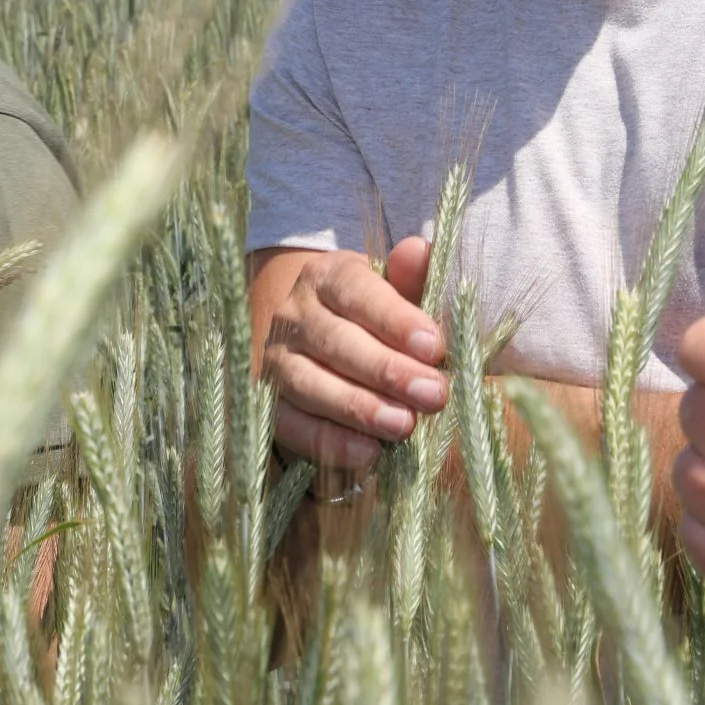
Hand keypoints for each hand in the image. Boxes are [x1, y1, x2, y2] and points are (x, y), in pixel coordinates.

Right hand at [258, 237, 446, 470]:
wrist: (330, 351)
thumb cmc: (379, 321)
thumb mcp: (400, 295)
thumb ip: (413, 279)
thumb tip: (420, 251)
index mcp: (328, 276)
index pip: (357, 292)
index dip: (396, 320)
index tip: (435, 347)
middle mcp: (293, 314)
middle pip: (336, 341)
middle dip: (387, 370)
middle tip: (432, 395)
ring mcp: (276, 360)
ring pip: (311, 384)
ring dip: (359, 407)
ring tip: (404, 425)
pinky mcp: (269, 403)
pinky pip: (293, 425)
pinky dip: (329, 441)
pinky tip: (368, 453)